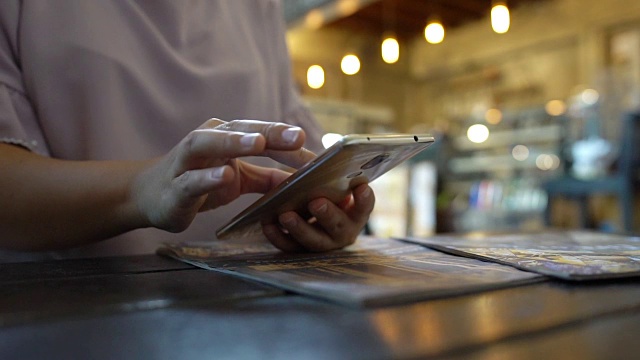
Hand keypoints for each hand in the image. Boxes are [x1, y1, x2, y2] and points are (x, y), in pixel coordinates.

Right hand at [132, 118, 314, 232]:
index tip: (319, 152)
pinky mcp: (175, 185)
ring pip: (209, 144)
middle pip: (240, 130)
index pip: (262, 136)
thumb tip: (302, 181)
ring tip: (259, 142)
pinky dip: (208, 177)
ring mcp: (188, 162)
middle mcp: (208, 140)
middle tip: (298, 136)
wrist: (151, 196)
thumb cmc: (198, 182)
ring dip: (234, 141)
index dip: (289, 142)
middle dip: (270, 132)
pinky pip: (191, 179)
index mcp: (226, 137)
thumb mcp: (238, 180)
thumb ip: (267, 179)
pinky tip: (226, 175)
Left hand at [262, 183, 374, 251]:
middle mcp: (341, 232)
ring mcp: (321, 243)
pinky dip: (277, 236)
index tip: (361, 187)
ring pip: (312, 240)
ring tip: (286, 215)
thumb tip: (317, 160)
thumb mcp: (332, 185)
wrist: (309, 216)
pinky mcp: (300, 249)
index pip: (364, 207)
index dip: (364, 199)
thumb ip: (330, 177)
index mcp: (354, 214)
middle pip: (337, 226)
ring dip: (299, 227)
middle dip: (327, 214)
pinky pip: (288, 246)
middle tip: (316, 202)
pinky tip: (267, 223)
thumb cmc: (324, 193)